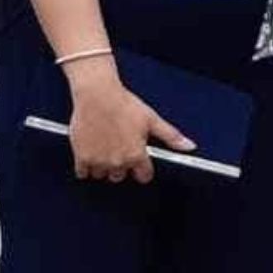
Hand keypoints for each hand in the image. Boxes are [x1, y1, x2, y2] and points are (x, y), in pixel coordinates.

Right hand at [68, 72, 194, 184]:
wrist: (98, 96)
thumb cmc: (126, 105)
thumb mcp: (153, 119)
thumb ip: (171, 136)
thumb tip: (190, 147)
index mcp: (136, 155)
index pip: (144, 176)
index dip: (144, 168)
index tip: (141, 162)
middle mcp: (117, 162)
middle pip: (121, 176)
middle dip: (123, 165)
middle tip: (122, 147)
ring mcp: (98, 162)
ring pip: (103, 175)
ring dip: (105, 166)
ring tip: (107, 147)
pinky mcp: (82, 158)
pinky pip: (84, 173)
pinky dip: (87, 166)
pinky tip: (93, 151)